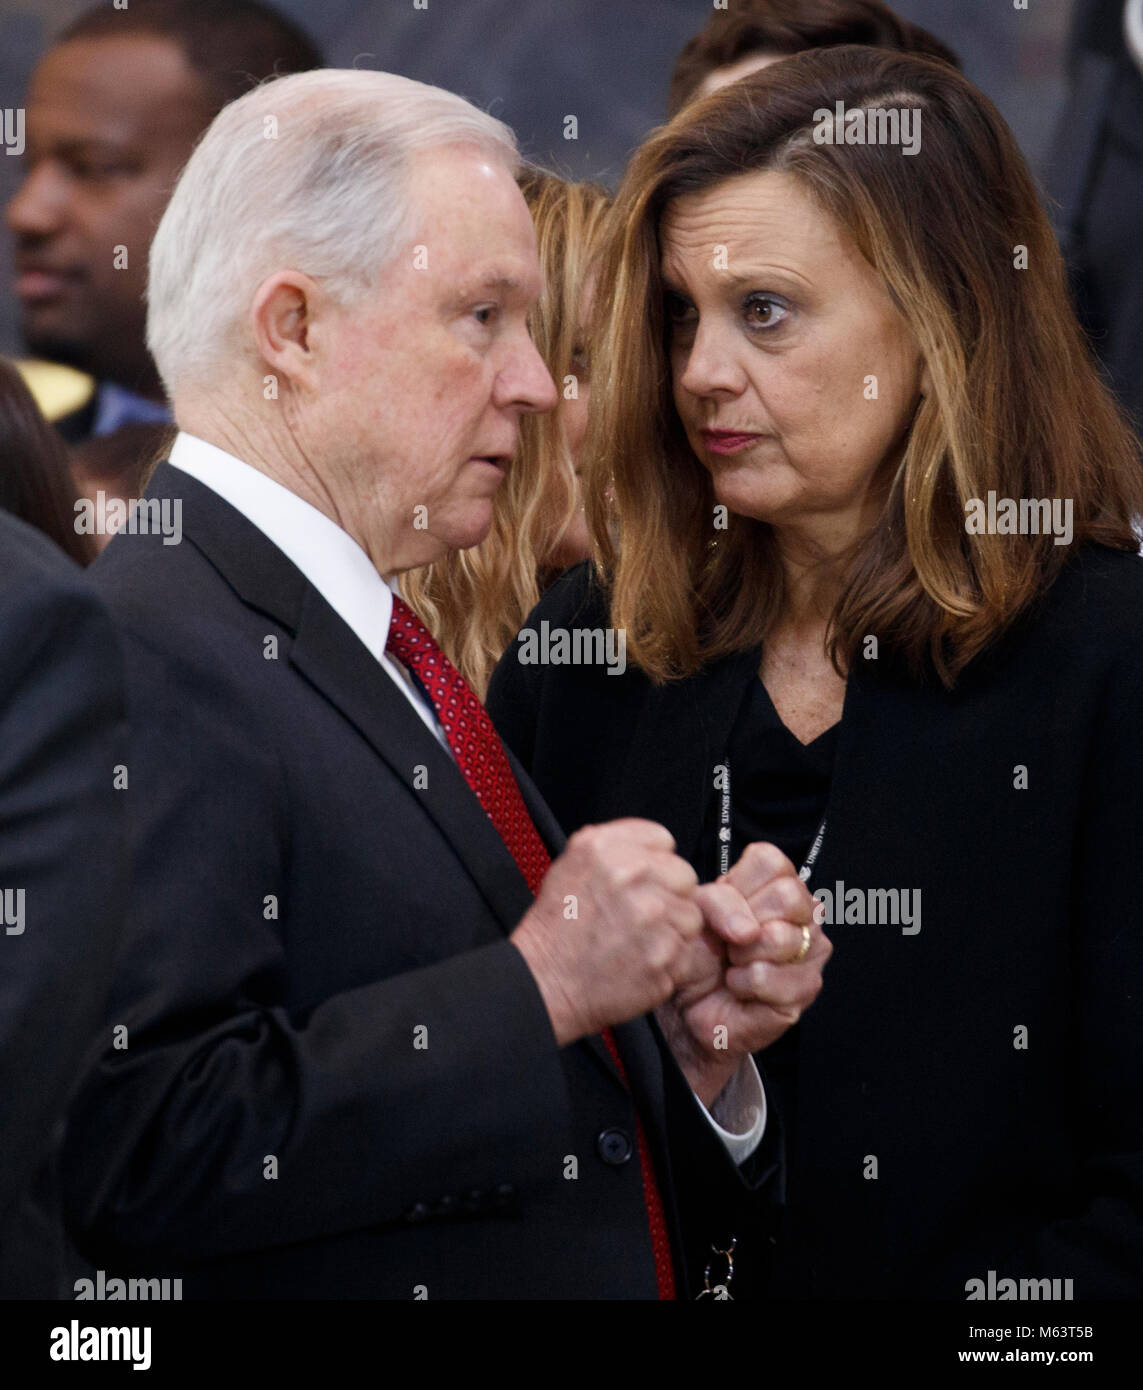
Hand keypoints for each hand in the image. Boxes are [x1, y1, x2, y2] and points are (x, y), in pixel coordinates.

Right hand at [510, 819, 704, 1045]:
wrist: (545, 981)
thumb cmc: (557, 927)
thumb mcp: (571, 863)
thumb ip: (615, 844)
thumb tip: (655, 844)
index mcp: (605, 849)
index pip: (663, 840)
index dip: (655, 861)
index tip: (644, 880)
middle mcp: (631, 878)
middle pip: (685, 876)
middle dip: (669, 894)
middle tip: (644, 914)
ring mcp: (651, 919)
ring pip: (691, 917)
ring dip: (673, 929)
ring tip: (641, 940)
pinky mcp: (664, 957)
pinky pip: (687, 953)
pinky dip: (670, 961)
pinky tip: (641, 961)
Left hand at [658, 842, 830, 1107]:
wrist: (686, 1005)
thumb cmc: (697, 953)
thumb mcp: (696, 911)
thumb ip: (719, 901)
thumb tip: (749, 930)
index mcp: (779, 885)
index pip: (774, 862)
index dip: (739, 886)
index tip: (726, 909)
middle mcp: (805, 915)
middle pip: (788, 896)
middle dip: (744, 920)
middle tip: (731, 940)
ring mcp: (811, 953)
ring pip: (781, 937)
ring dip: (740, 955)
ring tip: (733, 964)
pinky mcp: (804, 992)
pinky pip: (766, 976)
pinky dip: (740, 984)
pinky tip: (738, 988)